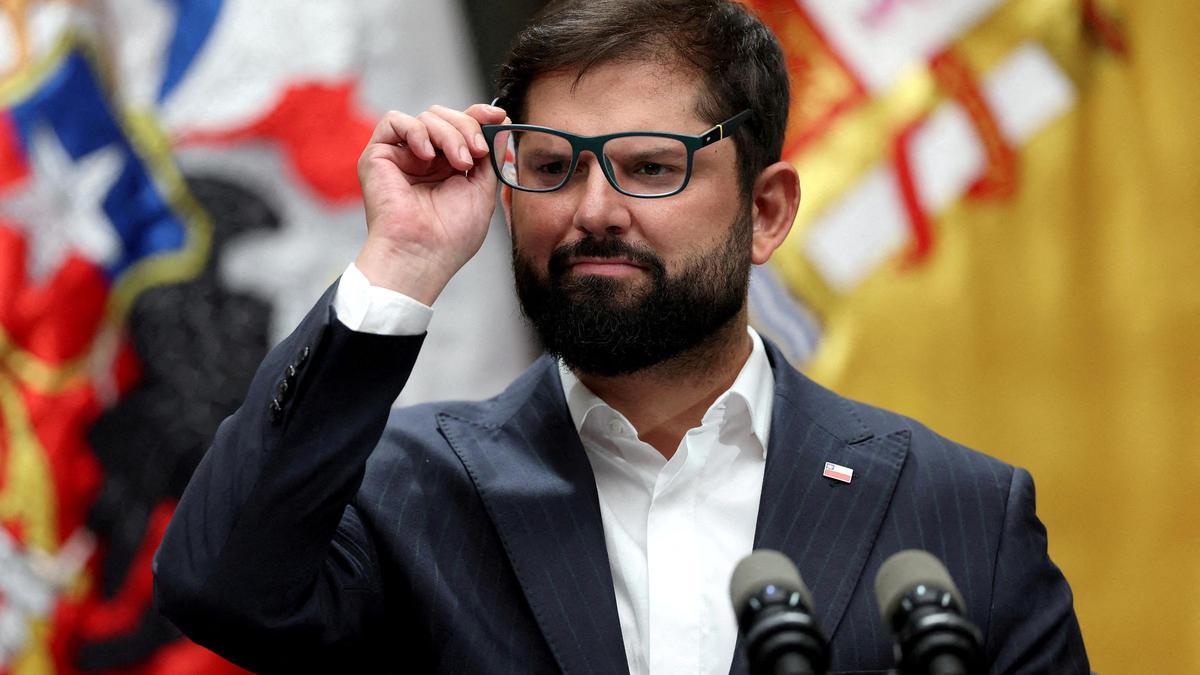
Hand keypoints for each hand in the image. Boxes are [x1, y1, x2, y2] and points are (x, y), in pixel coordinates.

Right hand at [354, 103, 508, 304]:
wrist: (422, 254)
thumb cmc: (450, 236)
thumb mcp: (482, 189)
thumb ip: (491, 154)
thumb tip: (502, 121)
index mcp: (446, 167)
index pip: (460, 127)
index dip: (478, 116)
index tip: (498, 117)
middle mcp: (423, 159)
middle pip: (444, 116)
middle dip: (467, 128)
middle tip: (477, 154)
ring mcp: (401, 157)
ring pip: (426, 117)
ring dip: (449, 135)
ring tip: (460, 164)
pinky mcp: (377, 155)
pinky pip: (395, 120)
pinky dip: (417, 131)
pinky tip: (428, 157)